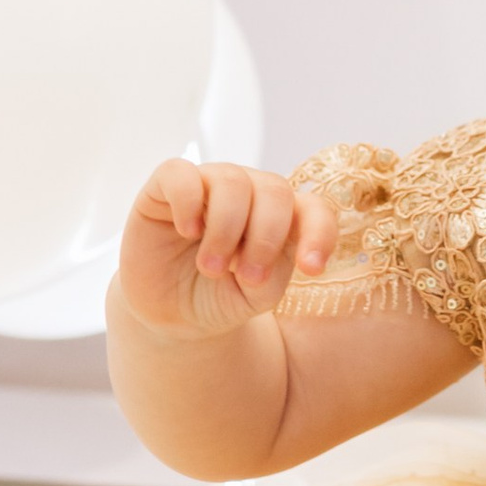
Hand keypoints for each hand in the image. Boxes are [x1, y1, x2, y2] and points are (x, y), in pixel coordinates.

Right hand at [112, 160, 338, 337]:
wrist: (171, 312)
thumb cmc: (220, 297)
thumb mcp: (254, 297)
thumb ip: (270, 275)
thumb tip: (259, 255)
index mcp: (282, 217)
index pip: (313, 209)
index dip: (318, 233)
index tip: (311, 268)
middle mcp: (249, 193)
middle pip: (275, 190)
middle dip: (266, 237)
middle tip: (247, 278)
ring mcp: (209, 184)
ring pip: (233, 180)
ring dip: (226, 229)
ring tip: (211, 267)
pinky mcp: (167, 186)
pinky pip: (181, 174)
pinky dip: (188, 203)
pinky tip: (187, 231)